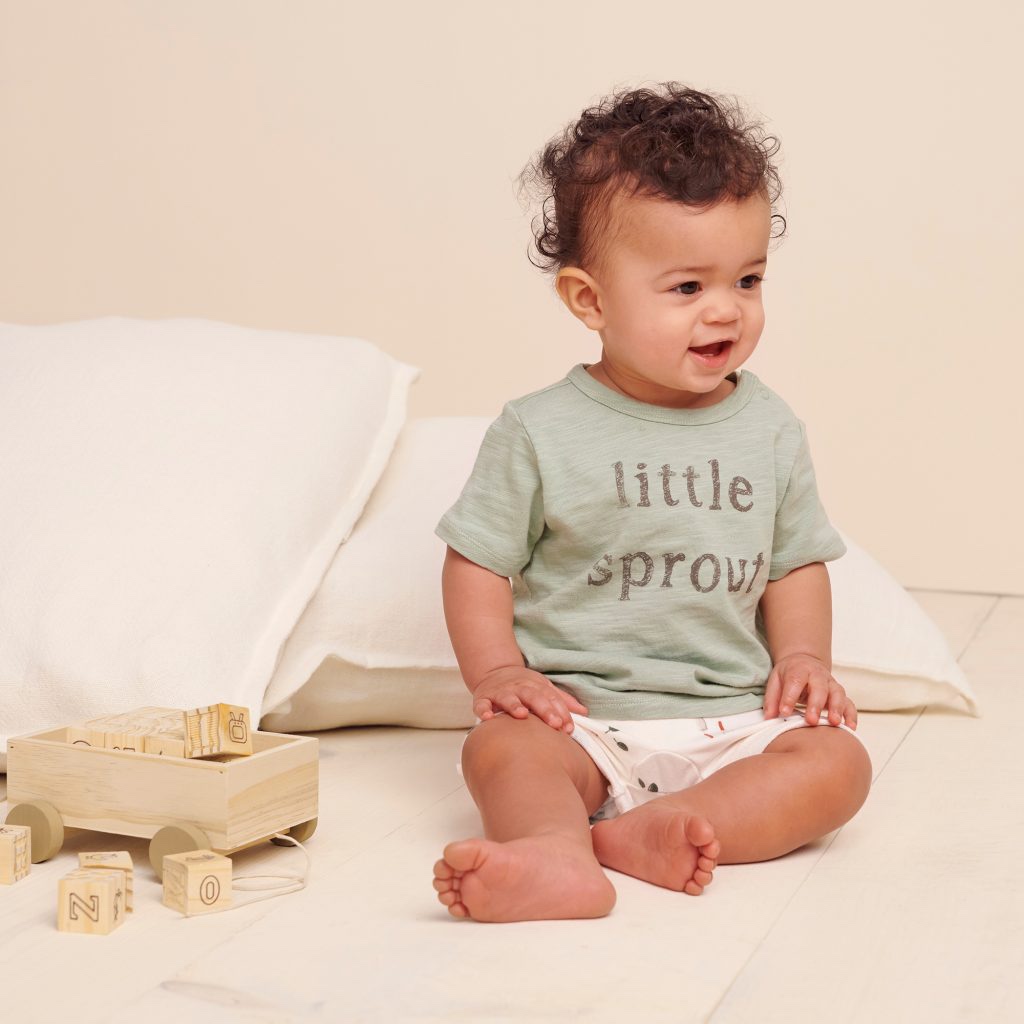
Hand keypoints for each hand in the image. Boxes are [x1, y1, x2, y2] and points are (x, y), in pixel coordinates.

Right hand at [470, 666, 588, 733]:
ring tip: (522, 715)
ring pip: (508, 698)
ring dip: (515, 705)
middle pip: (533, 697)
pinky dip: (483, 710)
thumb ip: (562, 701)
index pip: (551, 698)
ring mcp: (501, 693)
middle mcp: (519, 688)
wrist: (494, 671)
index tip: (568, 727)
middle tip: (554, 724)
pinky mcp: (483, 698)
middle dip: (544, 709)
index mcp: (536, 687)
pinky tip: (487, 718)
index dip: (561, 712)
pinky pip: (482, 704)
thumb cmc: (523, 686)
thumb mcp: (543, 688)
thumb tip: (585, 712)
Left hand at [763, 653, 857, 729]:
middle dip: (816, 704)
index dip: (789, 697)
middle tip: (811, 720)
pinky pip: (849, 704)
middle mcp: (818, 675)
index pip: (795, 681)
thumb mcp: (776, 680)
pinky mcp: (840, 695)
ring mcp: (831, 684)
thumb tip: (769, 718)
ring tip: (834, 723)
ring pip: (838, 694)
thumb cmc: (789, 674)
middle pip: (819, 688)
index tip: (784, 712)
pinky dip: (851, 715)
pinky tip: (850, 728)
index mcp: (799, 669)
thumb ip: (772, 698)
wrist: (805, 662)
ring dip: (837, 708)